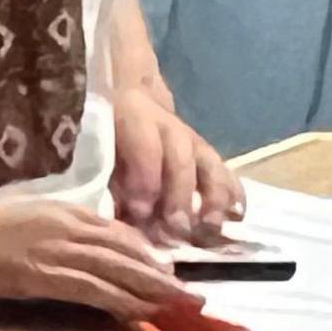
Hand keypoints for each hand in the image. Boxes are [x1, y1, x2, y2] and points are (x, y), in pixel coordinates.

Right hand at [0, 197, 188, 317]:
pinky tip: (142, 312)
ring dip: (153, 289)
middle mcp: (62, 225)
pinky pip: (92, 288)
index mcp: (57, 210)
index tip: (167, 272)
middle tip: (192, 294)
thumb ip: (49, 233)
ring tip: (181, 306)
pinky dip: (122, 301)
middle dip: (162, 273)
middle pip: (126, 250)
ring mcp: (52, 249)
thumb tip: (77, 254)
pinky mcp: (39, 275)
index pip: (115, 232)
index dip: (146, 254)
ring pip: (117, 269)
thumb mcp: (14, 223)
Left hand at [110, 85, 242, 244]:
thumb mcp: (95, 148)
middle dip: (179, 197)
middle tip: (177, 229)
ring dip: (213, 199)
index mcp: (132, 117)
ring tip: (211, 228)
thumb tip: (112, 221)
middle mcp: (168, 127)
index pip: (144, 146)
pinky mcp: (208, 154)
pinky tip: (236, 216)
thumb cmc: (103, 134)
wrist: (125, 100)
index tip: (140, 213)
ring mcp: (193, 140)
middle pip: (181, 160)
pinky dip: (233, 195)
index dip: (144, 180)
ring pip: (209, 166)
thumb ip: (104, 180)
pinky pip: (226, 172)